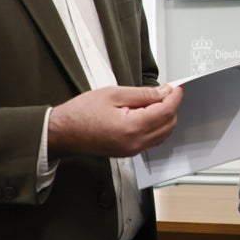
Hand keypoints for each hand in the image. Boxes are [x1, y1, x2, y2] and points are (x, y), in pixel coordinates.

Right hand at [48, 84, 182, 157]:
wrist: (62, 133)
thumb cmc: (80, 114)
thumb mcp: (113, 94)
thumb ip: (142, 93)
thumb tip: (163, 92)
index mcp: (132, 128)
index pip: (166, 112)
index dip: (175, 97)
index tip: (176, 87)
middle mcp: (135, 143)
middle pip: (169, 124)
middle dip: (171, 106)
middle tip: (165, 91)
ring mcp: (133, 150)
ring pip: (163, 134)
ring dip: (165, 116)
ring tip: (155, 100)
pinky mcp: (129, 152)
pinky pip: (152, 140)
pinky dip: (157, 126)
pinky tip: (147, 113)